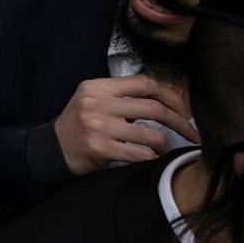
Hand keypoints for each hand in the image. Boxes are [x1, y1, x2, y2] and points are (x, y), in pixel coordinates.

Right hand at [53, 75, 197, 174]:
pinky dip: (152, 158)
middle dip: (180, 122)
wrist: (51, 148)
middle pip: (153, 108)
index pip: (144, 83)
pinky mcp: (99, 148)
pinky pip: (140, 154)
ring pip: (151, 134)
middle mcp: (96, 103)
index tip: (183, 110)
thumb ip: (122, 96)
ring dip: (166, 145)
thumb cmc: (79, 125)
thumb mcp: (94, 100)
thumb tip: (166, 98)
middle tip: (192, 133)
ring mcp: (97, 126)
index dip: (171, 95)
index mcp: (97, 87)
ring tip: (166, 150)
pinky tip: (151, 159)